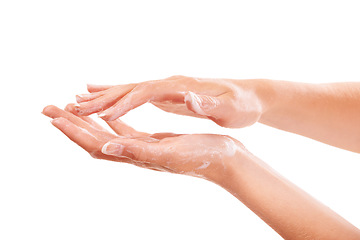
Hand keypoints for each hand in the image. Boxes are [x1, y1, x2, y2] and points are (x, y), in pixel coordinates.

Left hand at [42, 104, 243, 181]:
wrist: (224, 159)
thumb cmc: (203, 157)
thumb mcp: (170, 153)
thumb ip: (138, 151)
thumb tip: (105, 147)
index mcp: (136, 155)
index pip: (96, 144)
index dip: (74, 131)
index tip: (54, 116)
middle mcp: (135, 153)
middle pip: (94, 139)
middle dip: (71, 124)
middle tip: (49, 108)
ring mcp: (143, 147)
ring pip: (107, 134)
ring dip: (87, 122)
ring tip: (70, 109)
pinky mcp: (154, 140)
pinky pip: (125, 130)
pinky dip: (111, 122)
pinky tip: (107, 116)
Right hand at [74, 75, 265, 127]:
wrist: (250, 95)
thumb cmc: (241, 104)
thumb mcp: (229, 107)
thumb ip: (206, 103)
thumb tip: (187, 96)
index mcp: (182, 87)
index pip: (146, 93)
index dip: (123, 103)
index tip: (100, 114)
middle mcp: (171, 84)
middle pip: (131, 88)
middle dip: (103, 98)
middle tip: (74, 106)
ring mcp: (168, 87)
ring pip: (130, 89)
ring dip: (105, 96)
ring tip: (79, 100)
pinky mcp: (169, 93)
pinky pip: (138, 94)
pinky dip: (119, 96)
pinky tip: (108, 97)